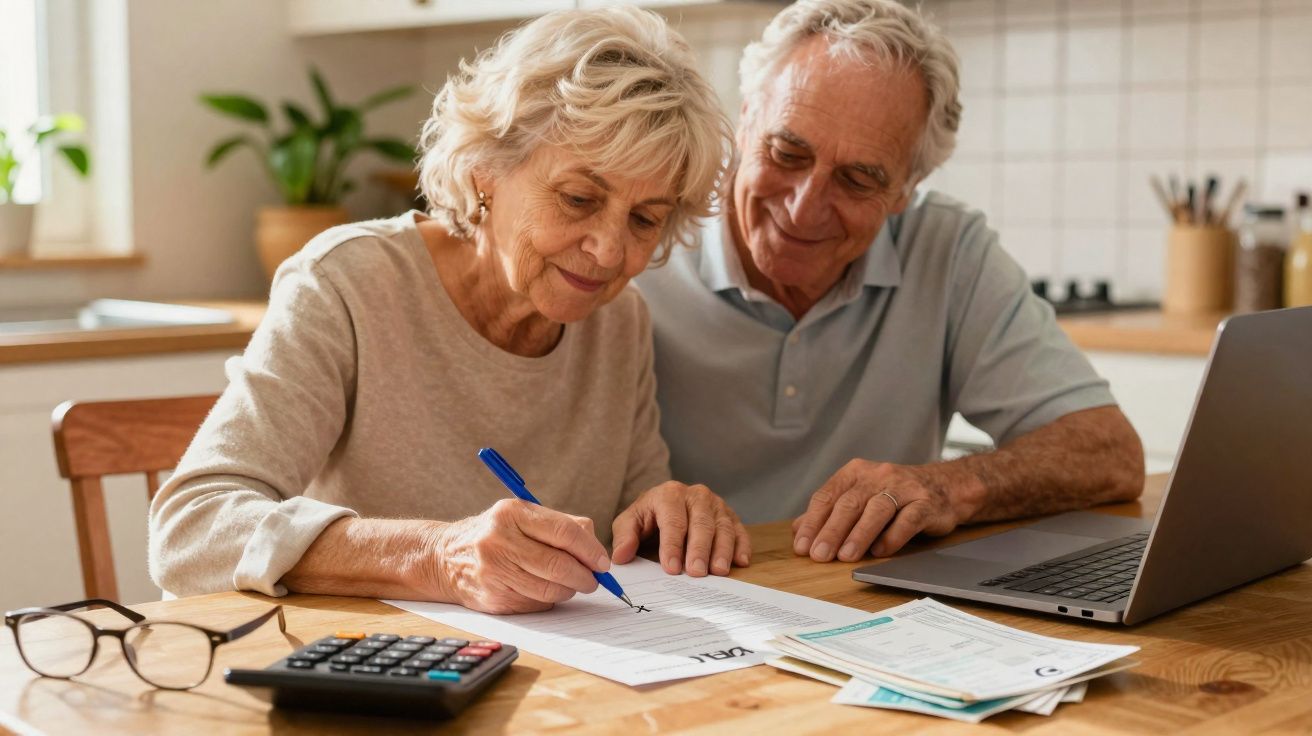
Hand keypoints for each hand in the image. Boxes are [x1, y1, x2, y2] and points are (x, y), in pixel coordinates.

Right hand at [433, 499, 611, 613]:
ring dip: (569, 590)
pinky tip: (544, 590)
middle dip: (585, 576)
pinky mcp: (493, 598)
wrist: (444, 557)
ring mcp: (494, 571)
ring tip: (571, 584)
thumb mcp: (522, 516)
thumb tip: (596, 549)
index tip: (603, 562)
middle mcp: (499, 541)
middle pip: (558, 565)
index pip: (564, 532)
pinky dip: (549, 600)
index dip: (590, 550)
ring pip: (550, 590)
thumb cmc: (496, 534)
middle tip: (594, 580)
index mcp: (512, 513)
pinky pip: (535, 605)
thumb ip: (561, 525)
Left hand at [611, 481, 750, 576]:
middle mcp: (695, 495)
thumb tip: (620, 557)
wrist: (666, 504)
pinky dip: (742, 545)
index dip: (672, 545)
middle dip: (699, 550)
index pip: (673, 520)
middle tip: (696, 573)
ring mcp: (716, 504)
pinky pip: (739, 529)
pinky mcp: (730, 514)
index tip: (672, 568)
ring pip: (722, 527)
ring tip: (718, 571)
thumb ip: (624, 537)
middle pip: (701, 523)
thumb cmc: (649, 517)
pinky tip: (740, 561)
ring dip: (722, 550)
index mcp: (669, 494)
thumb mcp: (630, 522)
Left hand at [791, 460, 966, 561]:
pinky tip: (880, 552)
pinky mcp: (926, 503)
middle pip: (849, 503)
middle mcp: (878, 475)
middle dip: (831, 531)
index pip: (828, 496)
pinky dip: (893, 536)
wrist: (945, 487)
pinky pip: (908, 519)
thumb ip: (830, 512)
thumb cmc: (895, 496)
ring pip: (877, 509)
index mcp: (856, 472)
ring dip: (859, 534)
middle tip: (819, 555)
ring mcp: (904, 487)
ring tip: (845, 556)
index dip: (813, 522)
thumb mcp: (860, 497)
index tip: (802, 546)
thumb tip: (798, 530)